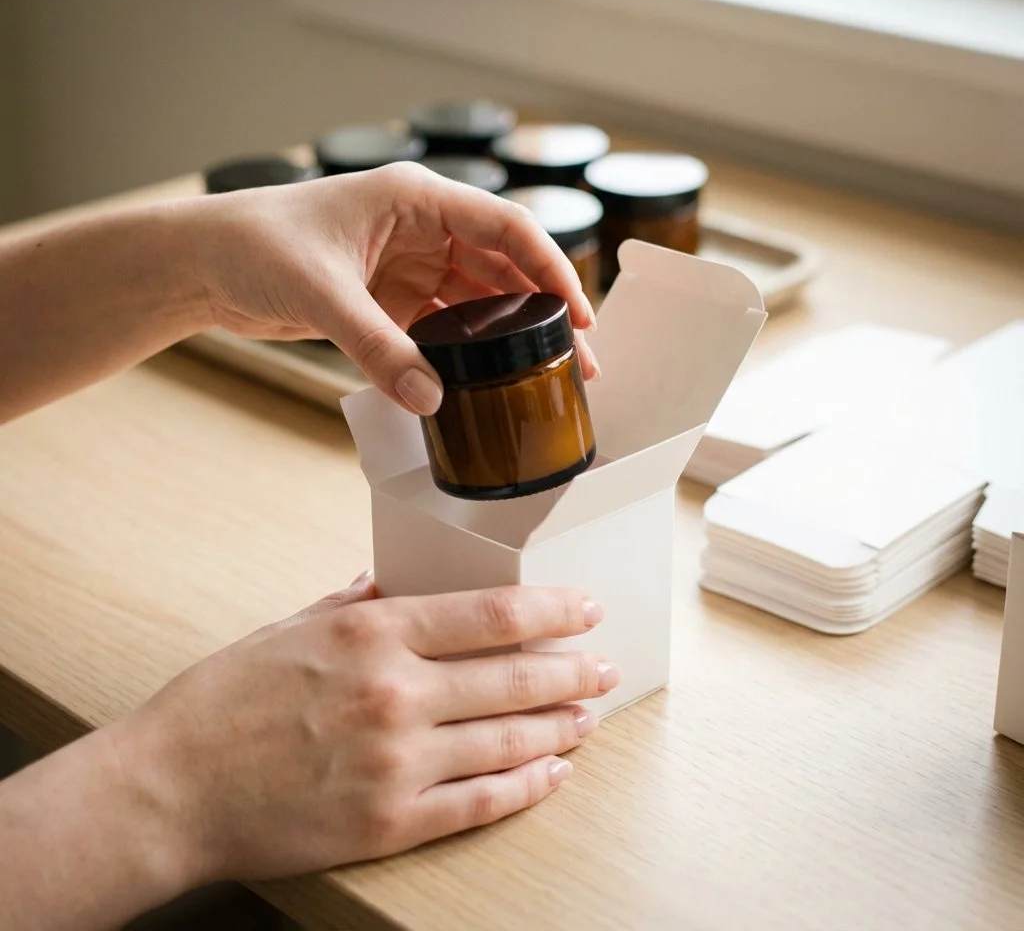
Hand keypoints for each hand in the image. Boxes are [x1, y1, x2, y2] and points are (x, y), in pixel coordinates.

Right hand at [110, 574, 618, 884]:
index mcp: (373, 634)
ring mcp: (397, 762)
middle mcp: (396, 693)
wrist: (171, 789)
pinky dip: (527, 787)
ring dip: (561, 726)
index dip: (552, 609)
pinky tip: (552, 772)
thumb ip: (355, 604)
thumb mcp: (291, 627)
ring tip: (588, 716)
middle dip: (572, 669)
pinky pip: (480, 803)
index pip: (491, 614)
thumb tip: (398, 587)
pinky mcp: (390, 822)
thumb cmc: (224, 700)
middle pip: (514, 676)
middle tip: (604, 666)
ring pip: (510, 740)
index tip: (586, 608)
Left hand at [193, 163, 599, 413]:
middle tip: (578, 359)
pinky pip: (445, 326)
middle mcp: (421, 228)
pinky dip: (468, 351)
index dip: (550, 268)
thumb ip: (378, 347)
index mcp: (415, 198)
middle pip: (503, 268)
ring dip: (512, 335)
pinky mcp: (391, 299)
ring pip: (479, 300)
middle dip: (543, 311)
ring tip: (548, 374)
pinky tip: (489, 379)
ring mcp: (408, 264)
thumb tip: (431, 399)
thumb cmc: (253, 245)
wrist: (201, 263)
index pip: (504, 227)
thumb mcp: (321, 293)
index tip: (579, 314)